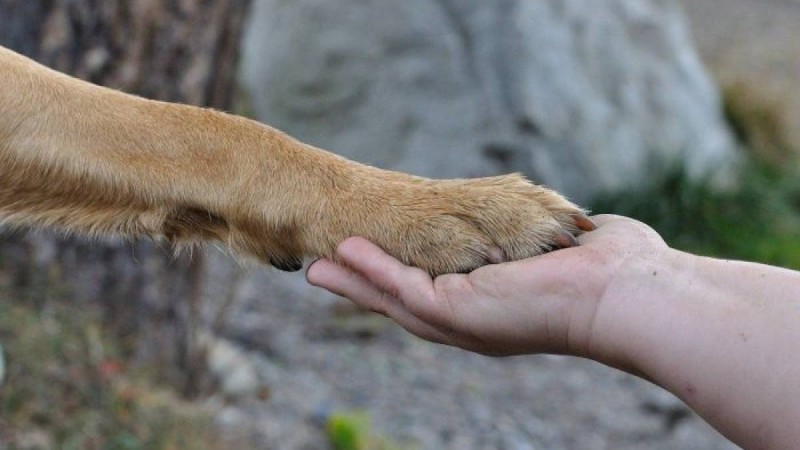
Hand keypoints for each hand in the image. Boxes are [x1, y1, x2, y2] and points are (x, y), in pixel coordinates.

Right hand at [306, 215, 667, 358]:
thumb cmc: (612, 269)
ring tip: (318, 267)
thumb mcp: (563, 247)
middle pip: (403, 304)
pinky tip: (344, 254)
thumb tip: (572, 226)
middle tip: (322, 272)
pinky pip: (402, 288)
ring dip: (355, 282)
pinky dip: (372, 271)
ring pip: (393, 300)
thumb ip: (549, 237)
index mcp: (493, 308)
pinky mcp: (458, 312)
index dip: (400, 278)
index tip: (372, 261)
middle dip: (363, 287)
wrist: (628, 292)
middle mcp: (472, 321)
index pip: (436, 292)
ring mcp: (462, 321)